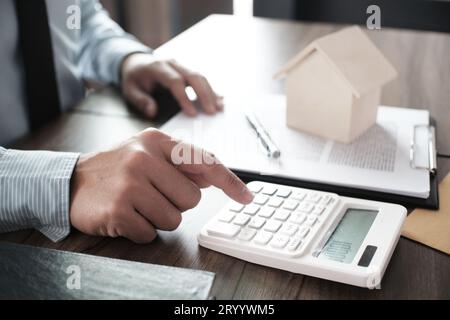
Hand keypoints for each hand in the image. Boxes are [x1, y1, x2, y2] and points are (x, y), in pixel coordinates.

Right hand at [69, 129, 252, 242]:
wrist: (71, 182)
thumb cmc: (117, 169)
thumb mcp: (148, 153)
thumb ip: (182, 163)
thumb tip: (216, 176)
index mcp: (157, 140)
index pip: (204, 160)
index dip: (229, 181)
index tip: (246, 197)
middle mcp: (144, 157)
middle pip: (192, 198)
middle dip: (176, 203)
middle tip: (152, 194)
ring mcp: (130, 184)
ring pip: (174, 219)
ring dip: (158, 218)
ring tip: (137, 203)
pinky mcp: (119, 211)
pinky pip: (151, 233)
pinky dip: (141, 230)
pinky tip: (125, 215)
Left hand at [121, 53, 223, 117]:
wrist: (136, 61)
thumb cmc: (134, 77)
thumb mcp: (130, 90)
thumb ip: (141, 100)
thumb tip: (152, 111)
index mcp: (157, 67)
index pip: (175, 82)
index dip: (184, 97)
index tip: (192, 113)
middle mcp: (172, 64)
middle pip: (193, 76)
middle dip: (204, 95)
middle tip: (212, 112)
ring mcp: (181, 65)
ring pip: (200, 76)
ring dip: (211, 92)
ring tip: (219, 108)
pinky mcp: (186, 69)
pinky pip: (201, 78)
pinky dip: (211, 89)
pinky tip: (219, 99)